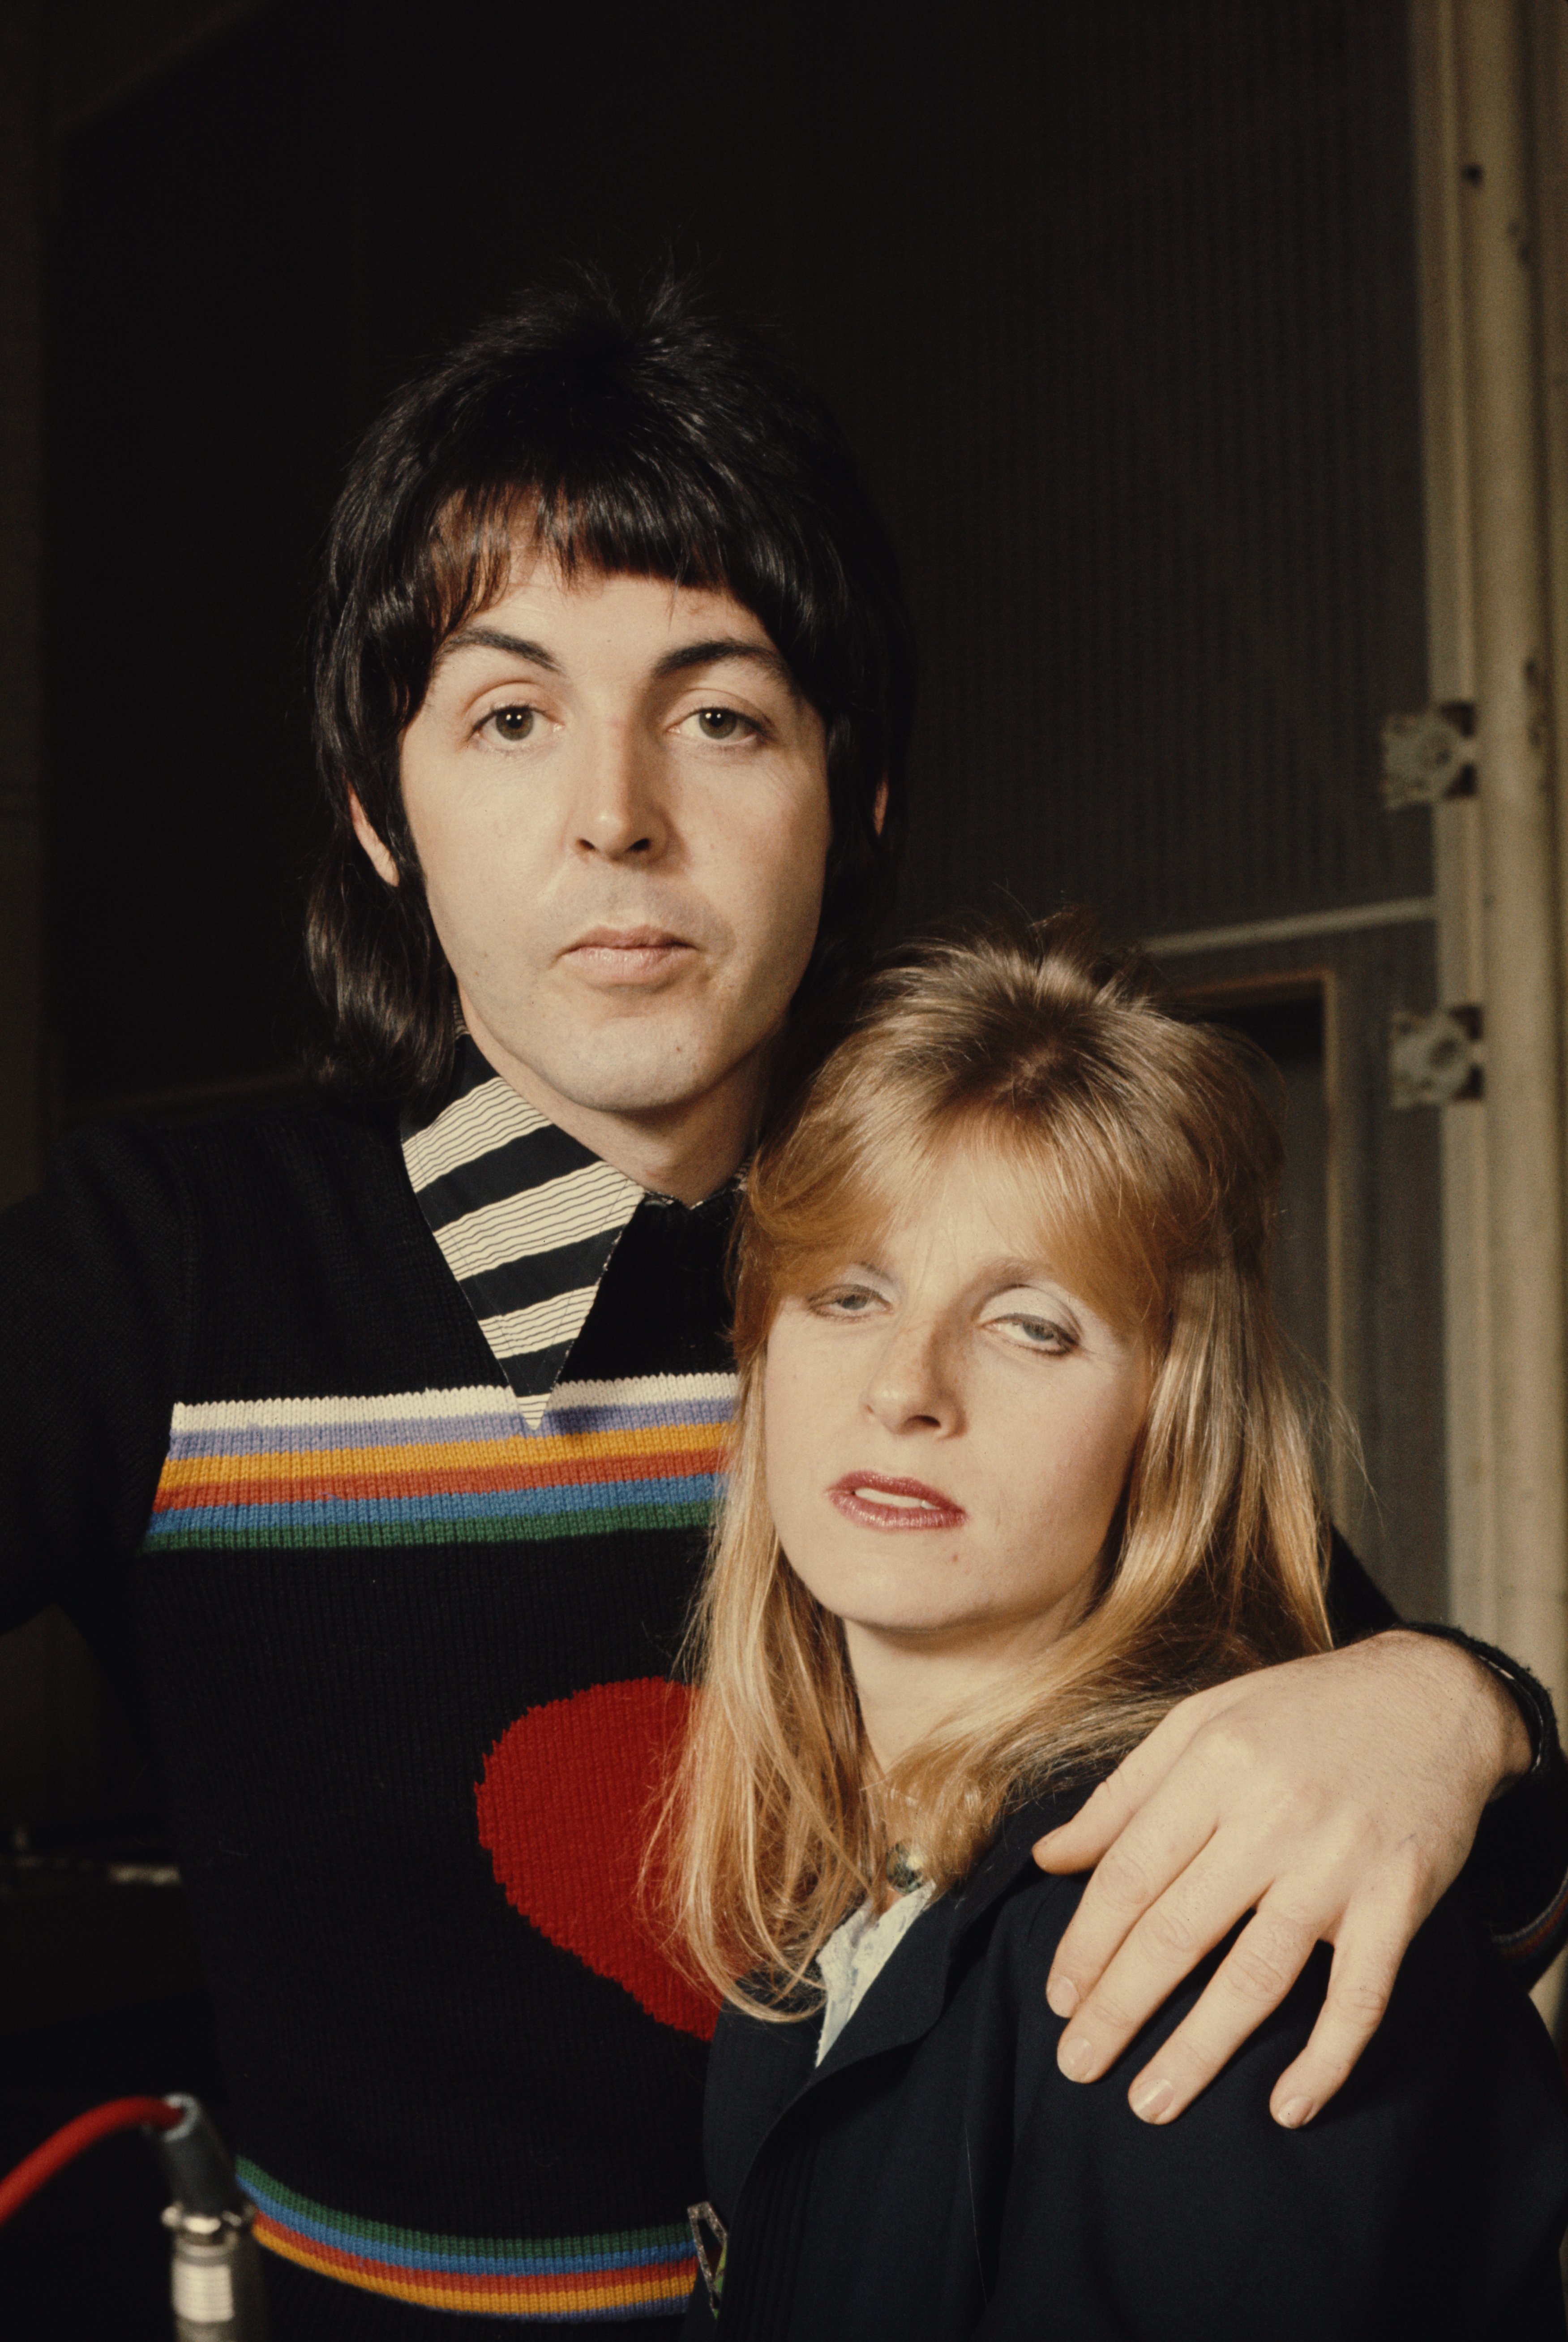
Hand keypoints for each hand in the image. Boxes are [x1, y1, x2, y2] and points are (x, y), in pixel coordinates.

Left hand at [1033, 1632, 1531, 2127]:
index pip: (1130, 1873)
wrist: (1432, 1698)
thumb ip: (1124, 1795)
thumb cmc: (1302, 1712)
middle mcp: (1272, 1814)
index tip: (1058, 1998)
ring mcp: (1338, 1862)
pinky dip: (1325, 2059)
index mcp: (1215, 1764)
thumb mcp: (1202, 1724)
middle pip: (1178, 1931)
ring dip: (1199, 2050)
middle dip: (1119, 2008)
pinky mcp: (1398, 1899)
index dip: (1086, 1943)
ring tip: (1151, 2101)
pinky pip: (1359, 1996)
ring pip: (1256, 1975)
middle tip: (1078, 2063)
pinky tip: (1288, 2107)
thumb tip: (1050, 1857)